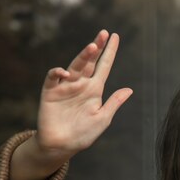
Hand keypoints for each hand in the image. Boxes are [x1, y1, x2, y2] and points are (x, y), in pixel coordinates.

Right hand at [8, 30, 131, 179]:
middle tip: (104, 34)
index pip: (103, 67)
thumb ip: (114, 102)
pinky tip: (66, 72)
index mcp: (94, 89)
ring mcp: (65, 87)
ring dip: (83, 56)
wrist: (63, 145)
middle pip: (89, 62)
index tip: (115, 37)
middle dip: (96, 48)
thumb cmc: (84, 133)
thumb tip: (129, 89)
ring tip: (92, 47)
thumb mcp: (103, 118)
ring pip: (74, 66)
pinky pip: (53, 78)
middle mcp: (80, 84)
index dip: (109, 52)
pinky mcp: (50, 92)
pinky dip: (58, 73)